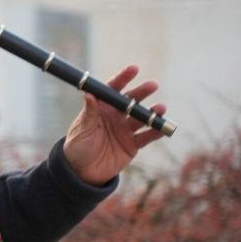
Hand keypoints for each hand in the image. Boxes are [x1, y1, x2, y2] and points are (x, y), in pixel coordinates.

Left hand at [59, 66, 165, 184]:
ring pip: (141, 118)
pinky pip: (146, 137)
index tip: (134, 69)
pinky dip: (156, 132)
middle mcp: (115, 117)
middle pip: (130, 102)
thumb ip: (89, 113)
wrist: (80, 172)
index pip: (112, 91)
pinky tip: (163, 127)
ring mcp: (125, 130)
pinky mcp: (132, 145)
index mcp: (101, 109)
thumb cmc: (77, 147)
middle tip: (152, 85)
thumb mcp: (81, 129)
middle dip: (142, 93)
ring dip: (152, 113)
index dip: (123, 79)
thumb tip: (89, 93)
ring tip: (161, 108)